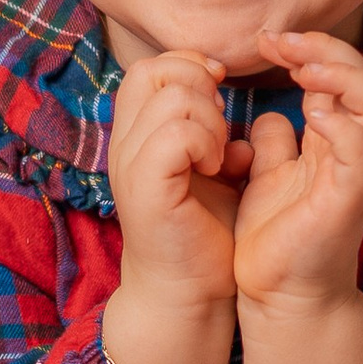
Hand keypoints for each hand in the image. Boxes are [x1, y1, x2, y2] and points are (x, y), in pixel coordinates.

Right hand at [104, 48, 244, 363]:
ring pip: (170, 97)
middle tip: (220, 129)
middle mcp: (124, 145)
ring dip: (209, 119)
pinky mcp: (145, 188)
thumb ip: (217, 137)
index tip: (221, 101)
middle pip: (152, 71)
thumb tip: (238, 120)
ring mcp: (130, 165)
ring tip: (220, 156)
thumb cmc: (205, 237)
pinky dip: (205, 142)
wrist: (190, 295)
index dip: (190, 69)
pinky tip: (216, 168)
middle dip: (200, 87)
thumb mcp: (213, 174)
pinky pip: (176, 133)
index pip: (151, 68)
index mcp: (136, 137)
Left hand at [231, 25, 362, 363]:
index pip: (341, 77)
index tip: (266, 39)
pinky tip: (312, 112)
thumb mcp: (267, 176)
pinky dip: (343, 124)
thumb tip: (269, 114)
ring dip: (342, 77)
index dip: (310, 49)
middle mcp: (354, 152)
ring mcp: (358, 174)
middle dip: (326, 50)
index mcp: (335, 141)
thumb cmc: (276, 238)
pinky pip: (362, 149)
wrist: (279, 295)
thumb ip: (274, 142)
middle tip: (280, 40)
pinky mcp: (351, 197)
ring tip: (303, 67)